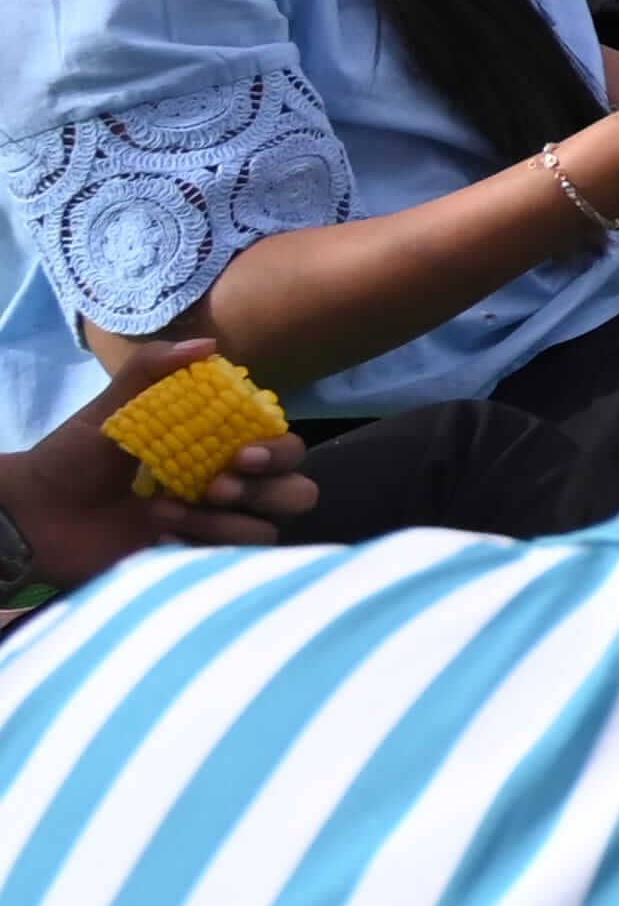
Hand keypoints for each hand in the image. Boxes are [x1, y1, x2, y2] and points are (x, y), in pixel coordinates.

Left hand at [4, 339, 315, 592]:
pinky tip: (159, 534)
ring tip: (166, 510)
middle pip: (297, 489)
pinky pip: (234, 559)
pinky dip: (199, 544)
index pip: (282, 445)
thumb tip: (209, 345)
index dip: (277, 450)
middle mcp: (228, 485)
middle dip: (266, 488)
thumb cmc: (72, 458)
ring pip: (269, 528)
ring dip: (224, 521)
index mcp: (216, 446)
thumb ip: (152, 370)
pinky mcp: (196, 560)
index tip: (241, 454)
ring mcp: (215, 527)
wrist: (34, 514)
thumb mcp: (109, 407)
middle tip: (215, 486)